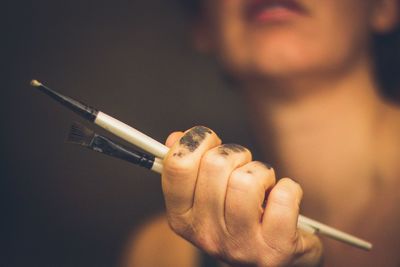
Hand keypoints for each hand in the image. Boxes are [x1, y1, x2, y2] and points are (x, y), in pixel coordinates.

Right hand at [162, 126, 322, 266]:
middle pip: (216, 164)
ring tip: (263, 186)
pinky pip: (283, 196)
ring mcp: (240, 245)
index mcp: (182, 218)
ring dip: (261, 172)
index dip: (196, 140)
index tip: (210, 141)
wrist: (273, 255)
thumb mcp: (207, 193)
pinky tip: (282, 199)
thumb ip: (190, 165)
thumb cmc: (238, 215)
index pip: (178, 166)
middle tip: (242, 168)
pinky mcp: (275, 249)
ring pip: (247, 180)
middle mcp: (206, 235)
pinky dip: (289, 189)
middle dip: (235, 154)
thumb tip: (176, 137)